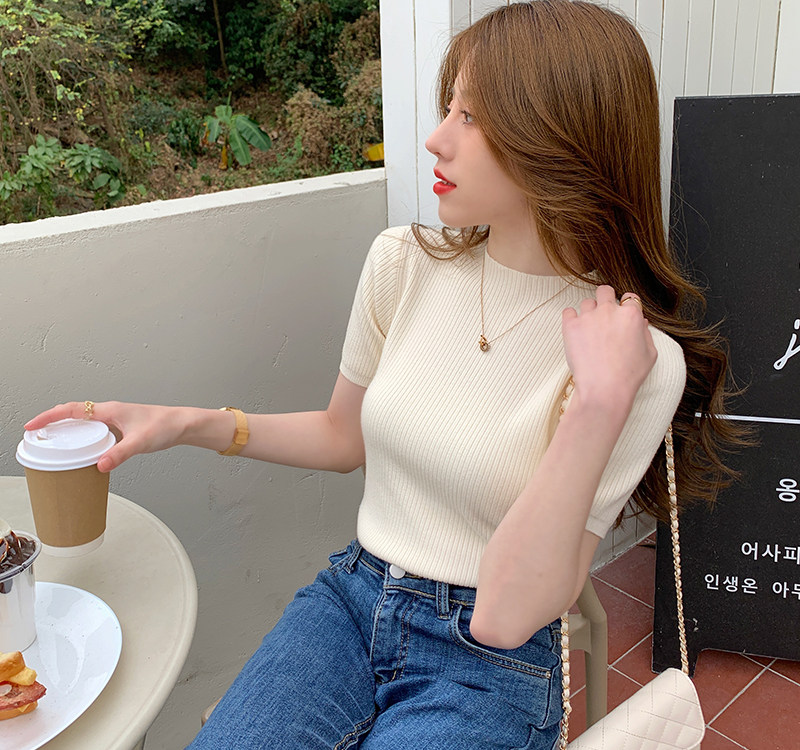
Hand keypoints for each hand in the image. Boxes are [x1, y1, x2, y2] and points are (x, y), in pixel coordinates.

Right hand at [24, 401, 186, 472]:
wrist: (182, 424)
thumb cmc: (165, 426)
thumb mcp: (141, 442)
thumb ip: (120, 453)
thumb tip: (100, 465)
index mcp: (110, 410)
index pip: (72, 409)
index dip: (50, 416)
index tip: (33, 425)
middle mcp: (110, 412)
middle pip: (73, 412)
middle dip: (52, 420)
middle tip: (35, 432)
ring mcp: (115, 419)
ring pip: (83, 420)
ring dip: (66, 427)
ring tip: (50, 440)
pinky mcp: (121, 428)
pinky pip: (94, 429)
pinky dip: (82, 435)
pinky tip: (81, 448)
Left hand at [561, 286, 656, 408]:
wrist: (604, 389)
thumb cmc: (629, 376)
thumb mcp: (650, 354)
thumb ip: (646, 333)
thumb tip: (641, 322)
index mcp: (631, 315)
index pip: (629, 297)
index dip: (625, 307)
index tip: (621, 317)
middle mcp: (609, 310)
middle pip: (604, 291)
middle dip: (604, 299)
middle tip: (603, 317)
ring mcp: (588, 316)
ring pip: (586, 303)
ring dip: (588, 313)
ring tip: (589, 332)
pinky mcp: (570, 326)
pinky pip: (568, 312)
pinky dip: (571, 319)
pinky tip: (576, 332)